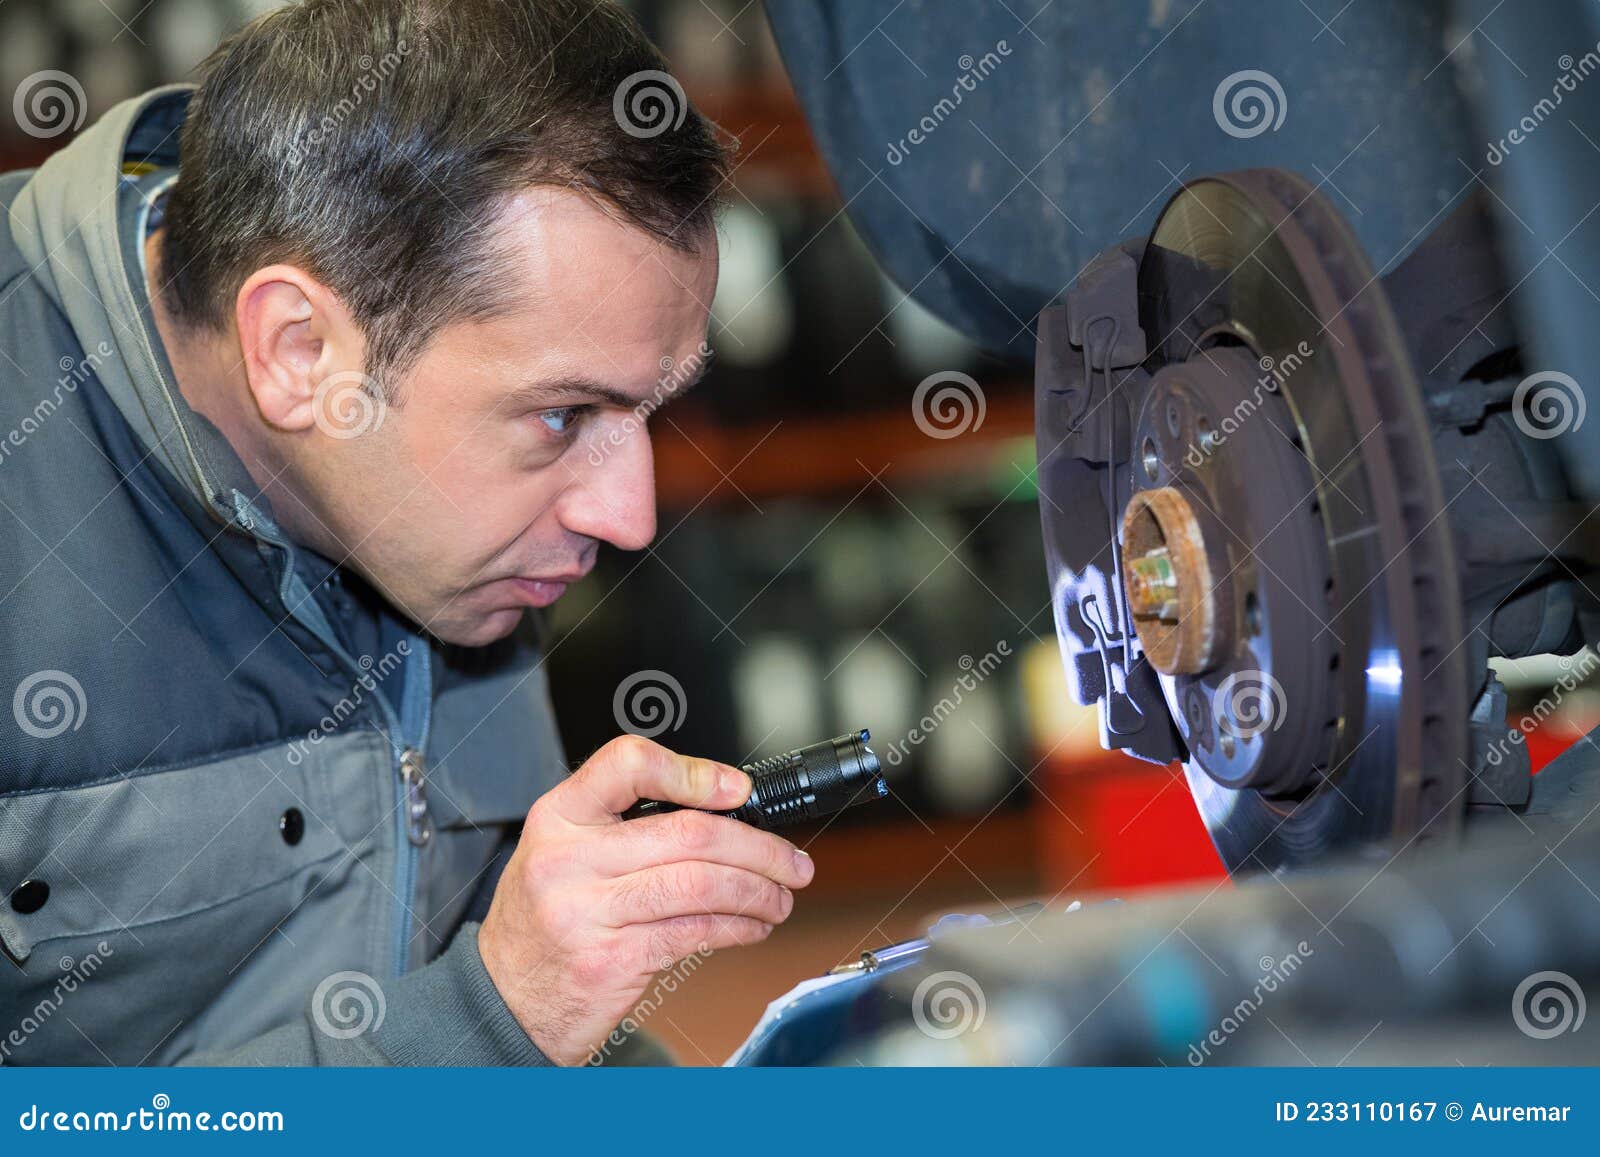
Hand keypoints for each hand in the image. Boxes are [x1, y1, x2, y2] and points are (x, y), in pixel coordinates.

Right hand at [477, 734, 814, 1063]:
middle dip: (758, 847)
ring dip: (758, 891)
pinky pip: (694, 932)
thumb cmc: (543, 922)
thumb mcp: (562, 854)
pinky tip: (752, 927)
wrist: (502, 999)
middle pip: (688, 832)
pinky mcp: (611, 959)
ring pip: (702, 884)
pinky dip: (738, 927)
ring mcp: (587, 911)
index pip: (627, 764)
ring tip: (779, 898)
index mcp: (558, 816)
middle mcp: (568, 857)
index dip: (694, 772)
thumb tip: (724, 816)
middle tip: (791, 862)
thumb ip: (624, 827)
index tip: (738, 790)